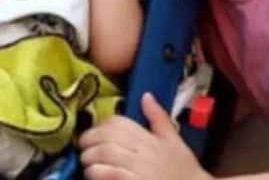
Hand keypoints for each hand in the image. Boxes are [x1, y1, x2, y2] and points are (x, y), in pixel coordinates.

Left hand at [79, 93, 211, 179]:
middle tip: (84, 151)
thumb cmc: (183, 170)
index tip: (93, 135)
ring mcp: (139, 170)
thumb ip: (158, 118)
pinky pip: (108, 175)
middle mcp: (144, 152)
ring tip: (88, 166)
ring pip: (104, 156)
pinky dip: (97, 174)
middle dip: (89, 143)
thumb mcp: (174, 141)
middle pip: (106, 138)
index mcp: (151, 138)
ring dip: (90, 160)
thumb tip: (146, 96)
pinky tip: (96, 176)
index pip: (118, 123)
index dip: (100, 127)